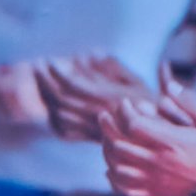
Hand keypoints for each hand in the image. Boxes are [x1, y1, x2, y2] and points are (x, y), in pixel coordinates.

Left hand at [35, 56, 153, 141]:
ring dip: (46, 96)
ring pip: (59, 115)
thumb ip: (111, 65)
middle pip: (61, 100)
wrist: (159, 138)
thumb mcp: (133, 79)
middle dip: (45, 81)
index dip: (59, 73)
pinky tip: (49, 104)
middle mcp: (98, 116)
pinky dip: (52, 117)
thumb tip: (90, 54)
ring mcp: (92, 131)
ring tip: (39, 80)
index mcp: (108, 99)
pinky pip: (63, 130)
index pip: (74, 85)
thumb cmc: (148, 103)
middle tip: (36, 66)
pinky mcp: (90, 140)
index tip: (49, 61)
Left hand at [96, 77, 195, 195]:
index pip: (132, 124)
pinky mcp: (157, 195)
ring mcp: (156, 181)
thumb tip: (169, 86)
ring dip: (108, 150)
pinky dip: (114, 178)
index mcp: (171, 142)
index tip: (126, 103)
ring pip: (117, 167)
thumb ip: (191, 102)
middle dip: (108, 126)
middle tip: (107, 115)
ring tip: (110, 138)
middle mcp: (159, 162)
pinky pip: (126, 189)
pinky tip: (115, 168)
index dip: (123, 111)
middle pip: (118, 144)